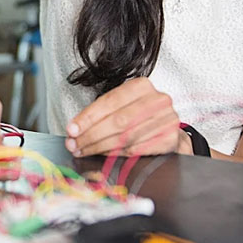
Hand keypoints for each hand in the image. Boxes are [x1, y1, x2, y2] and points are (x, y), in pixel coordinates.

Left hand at [65, 78, 186, 156]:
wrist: (169, 131)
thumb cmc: (140, 117)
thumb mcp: (123, 106)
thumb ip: (102, 114)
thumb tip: (75, 130)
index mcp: (142, 86)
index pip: (110, 101)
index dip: (88, 117)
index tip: (72, 130)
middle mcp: (157, 100)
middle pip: (118, 121)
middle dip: (92, 135)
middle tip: (74, 145)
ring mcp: (167, 119)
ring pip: (126, 137)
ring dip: (100, 147)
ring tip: (85, 151)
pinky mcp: (170, 139)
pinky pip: (137, 149)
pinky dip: (117, 154)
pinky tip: (104, 155)